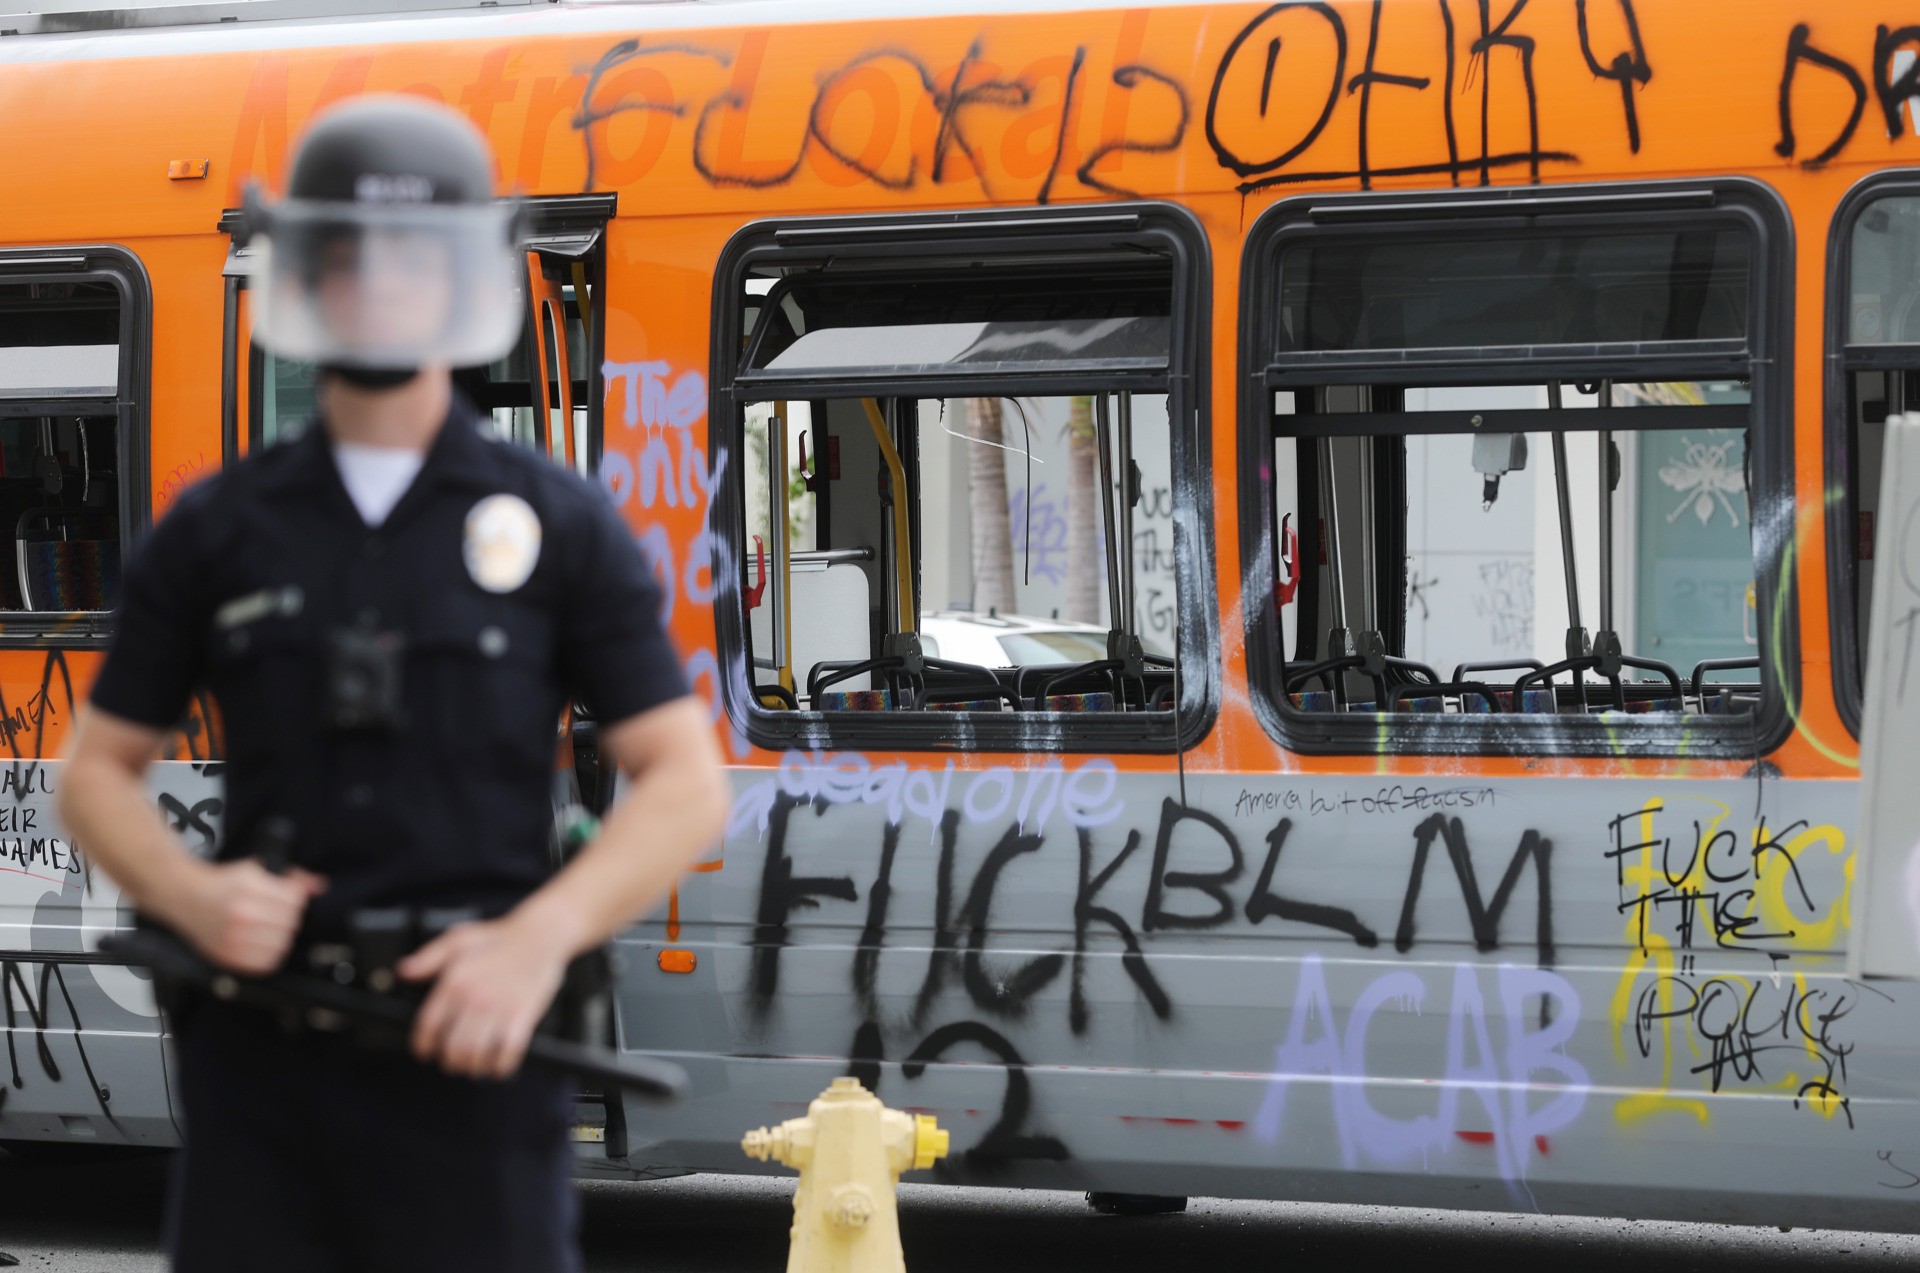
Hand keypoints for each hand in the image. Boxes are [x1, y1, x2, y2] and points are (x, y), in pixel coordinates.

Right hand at [173, 860, 325, 975]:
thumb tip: (317, 885)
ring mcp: (234, 938)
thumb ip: (291, 879)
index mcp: (251, 890)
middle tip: (276, 912)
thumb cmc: (221, 883)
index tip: (286, 898)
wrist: (185, 895)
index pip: (295, 900)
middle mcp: (243, 915)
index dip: (295, 898)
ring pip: (282, 943)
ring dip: (281, 935)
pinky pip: (265, 963)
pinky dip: (270, 955)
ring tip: (269, 927)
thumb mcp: (257, 870)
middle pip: (291, 922)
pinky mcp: (228, 956)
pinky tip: (263, 943)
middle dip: (288, 916)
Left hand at [397, 916, 570, 1079]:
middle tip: (452, 1061)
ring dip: (472, 1067)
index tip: (424, 1052)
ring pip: (477, 1055)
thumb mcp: (458, 939)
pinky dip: (499, 1067)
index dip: (422, 1046)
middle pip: (452, 1048)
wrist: (540, 936)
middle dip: (449, 1062)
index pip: (428, 1027)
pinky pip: (508, 1054)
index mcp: (455, 981)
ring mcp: (500, 1008)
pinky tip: (496, 1064)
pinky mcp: (523, 1016)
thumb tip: (403, 972)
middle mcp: (475, 998)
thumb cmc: (500, 939)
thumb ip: (427, 957)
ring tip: (473, 1064)